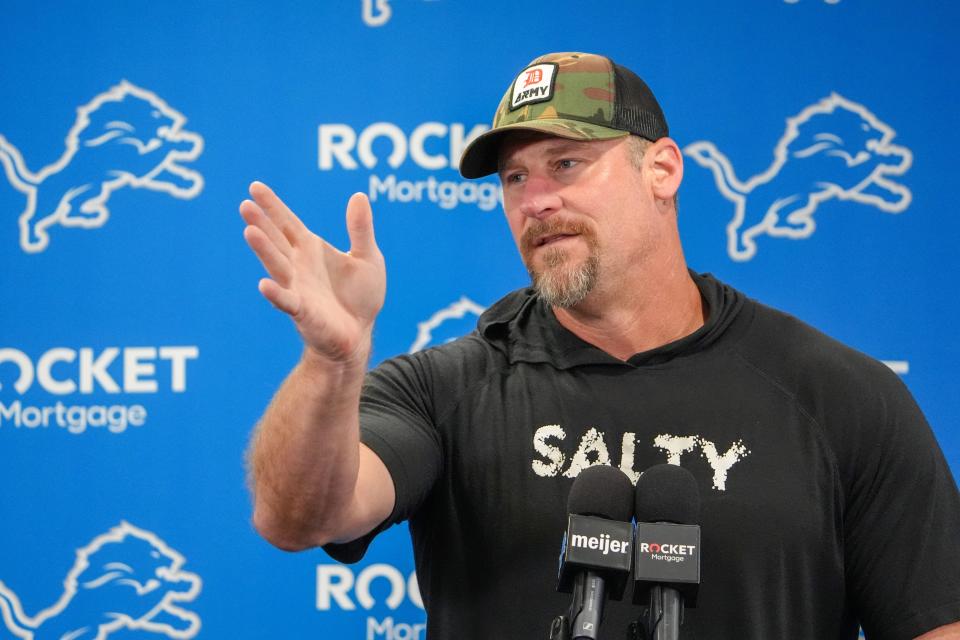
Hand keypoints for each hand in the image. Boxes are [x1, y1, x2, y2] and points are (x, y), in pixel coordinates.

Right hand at [240, 182, 385, 363]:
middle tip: (245, 205)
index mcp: (311, 249)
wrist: (360, 334)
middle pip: (276, 240)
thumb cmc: (360, 297)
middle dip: (261, 223)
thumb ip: (361, 229)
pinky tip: (264, 285)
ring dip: (264, 250)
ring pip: (277, 266)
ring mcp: (298, 288)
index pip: (287, 223)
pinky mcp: (303, 312)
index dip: (272, 205)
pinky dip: (276, 294)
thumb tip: (359, 195)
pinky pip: (287, 301)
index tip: (255, 187)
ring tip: (250, 231)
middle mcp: (298, 266)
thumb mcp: (368, 258)